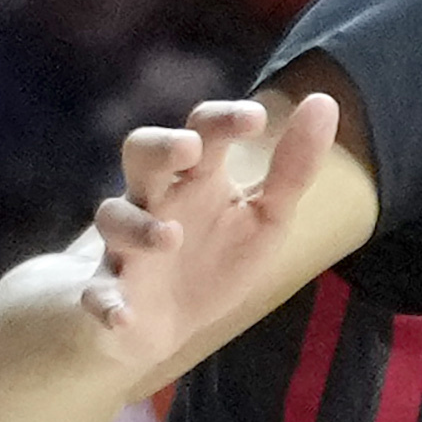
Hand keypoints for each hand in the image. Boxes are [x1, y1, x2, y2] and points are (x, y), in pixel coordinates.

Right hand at [82, 91, 343, 355]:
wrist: (162, 321)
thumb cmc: (217, 255)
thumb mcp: (266, 214)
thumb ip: (293, 167)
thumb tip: (324, 100)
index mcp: (196, 179)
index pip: (202, 132)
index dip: (222, 121)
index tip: (256, 118)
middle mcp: (154, 201)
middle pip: (141, 155)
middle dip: (160, 147)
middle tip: (189, 148)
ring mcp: (126, 246)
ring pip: (114, 219)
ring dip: (139, 226)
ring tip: (172, 236)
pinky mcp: (108, 294)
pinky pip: (97, 295)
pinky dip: (106, 304)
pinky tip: (123, 315)